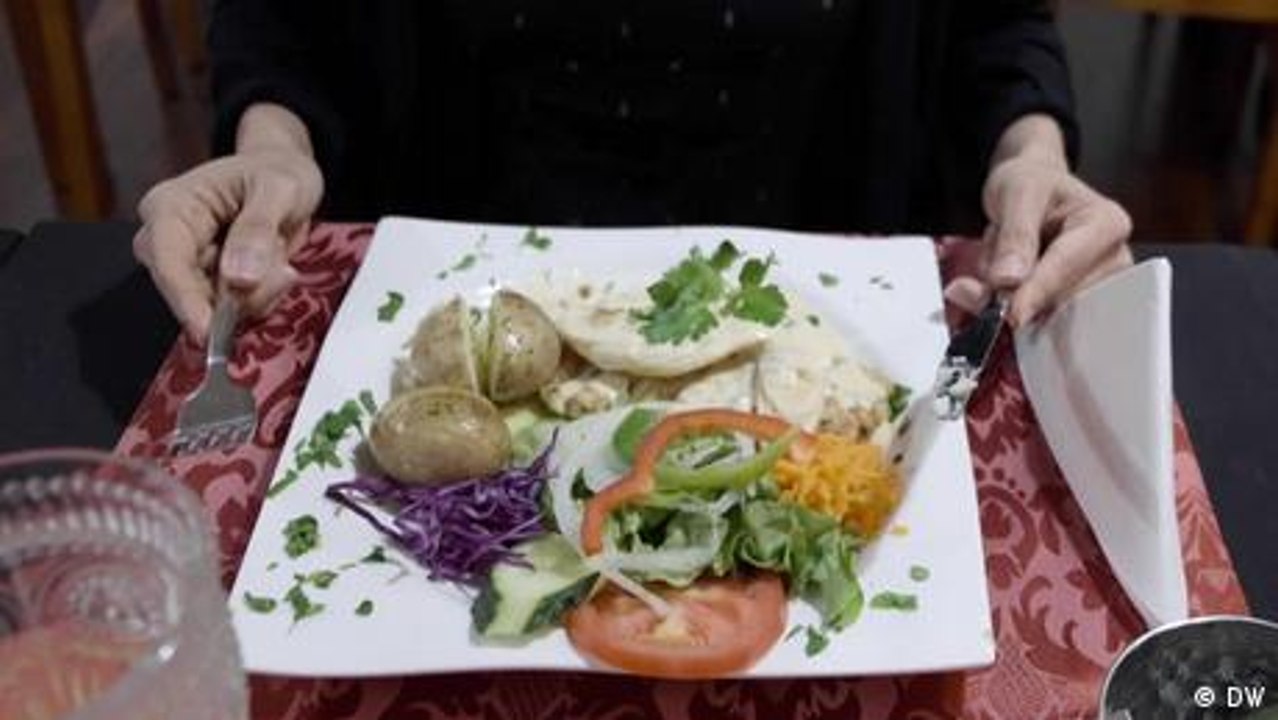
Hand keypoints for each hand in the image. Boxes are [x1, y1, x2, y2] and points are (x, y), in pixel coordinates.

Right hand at [133, 104, 322, 340]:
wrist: (283, 173)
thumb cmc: (275, 172)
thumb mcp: (279, 189)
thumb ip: (258, 230)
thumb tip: (238, 278)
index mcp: (170, 208)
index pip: (168, 264)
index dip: (187, 302)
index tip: (210, 331)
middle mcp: (167, 240)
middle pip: (190, 294)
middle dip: (242, 294)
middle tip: (282, 269)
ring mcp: (187, 266)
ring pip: (215, 310)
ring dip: (257, 294)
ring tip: (280, 257)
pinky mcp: (207, 285)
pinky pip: (233, 312)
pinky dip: (261, 298)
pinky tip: (274, 267)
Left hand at [945, 115, 1132, 327]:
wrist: (1031, 186)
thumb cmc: (1031, 183)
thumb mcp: (1017, 193)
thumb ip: (1015, 236)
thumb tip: (1009, 281)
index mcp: (1107, 224)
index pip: (1066, 266)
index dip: (1036, 291)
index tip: (1012, 314)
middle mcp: (1112, 260)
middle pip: (1058, 297)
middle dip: (1013, 290)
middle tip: (985, 263)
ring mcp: (1095, 286)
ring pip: (1042, 312)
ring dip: (1007, 295)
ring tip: (1001, 255)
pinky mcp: (1073, 304)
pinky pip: (1036, 318)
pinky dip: (1007, 304)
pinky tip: (999, 281)